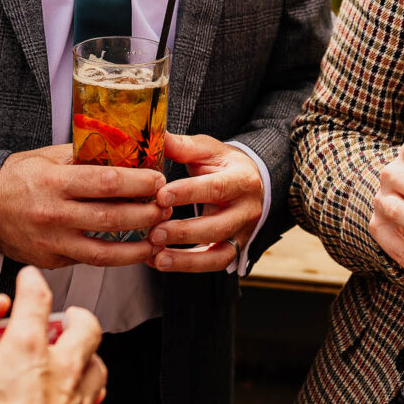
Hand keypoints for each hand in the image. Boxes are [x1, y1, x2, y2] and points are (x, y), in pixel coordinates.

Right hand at [0, 144, 166, 268]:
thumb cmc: (20, 177)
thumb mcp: (49, 157)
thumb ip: (85, 157)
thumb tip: (128, 152)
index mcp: (54, 182)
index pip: (106, 182)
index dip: (138, 183)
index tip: (159, 180)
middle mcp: (52, 214)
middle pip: (111, 218)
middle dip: (146, 214)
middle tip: (167, 207)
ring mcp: (51, 242)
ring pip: (104, 251)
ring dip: (138, 247)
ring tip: (159, 236)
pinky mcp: (50, 261)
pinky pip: (88, 260)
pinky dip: (115, 257)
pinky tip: (135, 250)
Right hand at [0, 266, 108, 403]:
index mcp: (26, 352)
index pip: (35, 299)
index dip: (32, 283)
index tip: (30, 279)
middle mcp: (60, 372)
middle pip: (85, 329)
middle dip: (77, 319)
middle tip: (65, 318)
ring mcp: (76, 402)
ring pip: (97, 368)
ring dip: (86, 361)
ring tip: (73, 361)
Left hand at [146, 133, 262, 272]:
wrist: (250, 182)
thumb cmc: (222, 164)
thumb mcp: (207, 150)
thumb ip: (183, 147)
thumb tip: (155, 136)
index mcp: (242, 180)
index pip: (216, 188)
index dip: (188, 193)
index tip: (160, 196)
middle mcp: (247, 210)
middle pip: (218, 226)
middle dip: (184, 232)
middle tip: (153, 233)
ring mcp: (242, 233)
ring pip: (218, 253)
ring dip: (186, 259)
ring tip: (156, 257)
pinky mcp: (233, 250)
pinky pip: (213, 264)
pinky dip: (187, 266)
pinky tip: (160, 262)